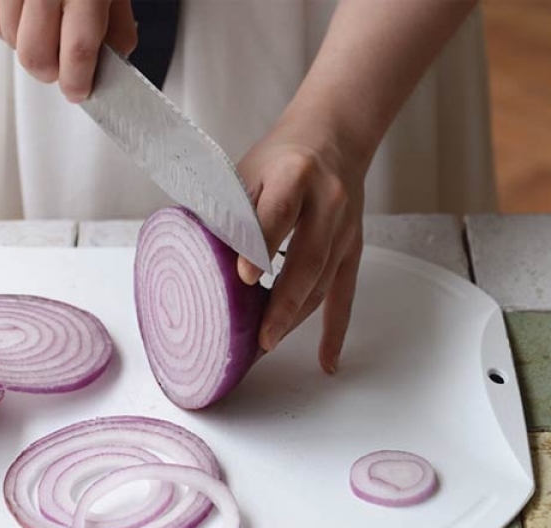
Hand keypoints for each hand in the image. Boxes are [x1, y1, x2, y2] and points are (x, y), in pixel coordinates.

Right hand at [0, 0, 136, 101]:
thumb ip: (117, 32)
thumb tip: (107, 69)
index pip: (78, 50)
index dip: (78, 81)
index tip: (79, 92)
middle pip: (34, 54)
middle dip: (50, 72)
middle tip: (63, 69)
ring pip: (10, 40)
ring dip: (30, 48)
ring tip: (46, 34)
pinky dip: (7, 29)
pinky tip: (26, 18)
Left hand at [237, 119, 364, 374]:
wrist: (333, 138)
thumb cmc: (280, 158)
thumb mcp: (248, 169)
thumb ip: (229, 209)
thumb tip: (200, 256)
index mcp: (295, 175)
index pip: (279, 213)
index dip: (261, 245)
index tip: (243, 278)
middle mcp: (328, 203)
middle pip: (308, 259)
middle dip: (284, 303)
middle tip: (261, 338)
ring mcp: (345, 231)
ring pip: (323, 283)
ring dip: (296, 318)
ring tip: (268, 344)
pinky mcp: (353, 250)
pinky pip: (345, 296)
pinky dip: (335, 331)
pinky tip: (327, 362)